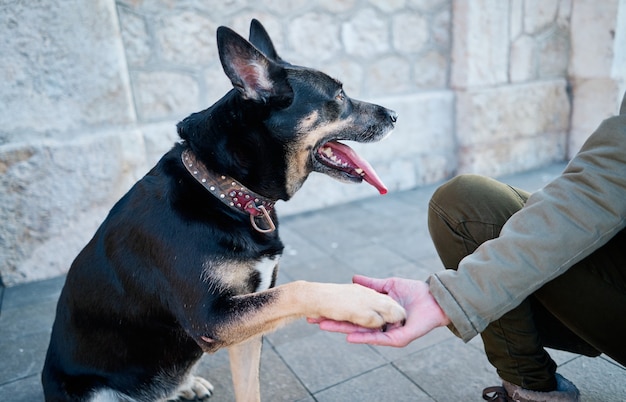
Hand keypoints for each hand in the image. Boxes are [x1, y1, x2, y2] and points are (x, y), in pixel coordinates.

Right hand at [308, 275, 449, 346]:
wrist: (434, 298)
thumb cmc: (414, 292)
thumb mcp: (387, 285)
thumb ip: (371, 285)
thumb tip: (353, 279)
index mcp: (377, 315)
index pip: (353, 314)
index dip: (338, 312)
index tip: (320, 308)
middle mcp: (380, 326)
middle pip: (353, 325)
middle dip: (334, 322)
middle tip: (314, 320)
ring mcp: (387, 334)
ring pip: (362, 332)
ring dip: (343, 329)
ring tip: (325, 326)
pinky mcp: (397, 339)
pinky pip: (378, 339)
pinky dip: (363, 337)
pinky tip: (349, 336)